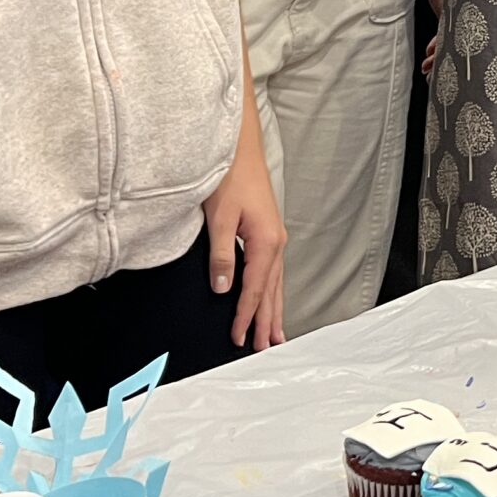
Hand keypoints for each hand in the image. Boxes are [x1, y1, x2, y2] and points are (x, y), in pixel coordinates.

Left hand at [204, 130, 285, 350]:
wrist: (240, 147)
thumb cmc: (230, 176)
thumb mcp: (219, 218)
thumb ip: (221, 256)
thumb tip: (222, 288)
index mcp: (266, 241)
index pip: (254, 289)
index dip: (245, 316)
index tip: (237, 338)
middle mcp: (276, 242)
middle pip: (272, 291)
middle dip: (267, 321)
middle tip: (265, 349)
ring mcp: (275, 236)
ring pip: (276, 282)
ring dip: (274, 309)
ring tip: (274, 334)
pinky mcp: (269, 231)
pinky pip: (273, 270)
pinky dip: (272, 290)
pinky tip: (270, 299)